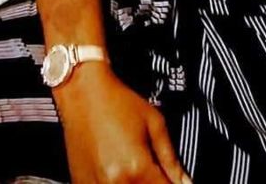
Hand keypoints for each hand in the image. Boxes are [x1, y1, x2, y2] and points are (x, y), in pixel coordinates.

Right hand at [56, 62, 192, 183]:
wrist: (83, 91)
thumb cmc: (117, 102)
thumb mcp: (154, 123)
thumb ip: (170, 157)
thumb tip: (185, 181)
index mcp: (137, 168)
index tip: (177, 180)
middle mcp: (115, 183)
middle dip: (155, 183)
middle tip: (155, 170)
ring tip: (135, 167)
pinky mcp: (81, 183)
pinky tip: (119, 171)